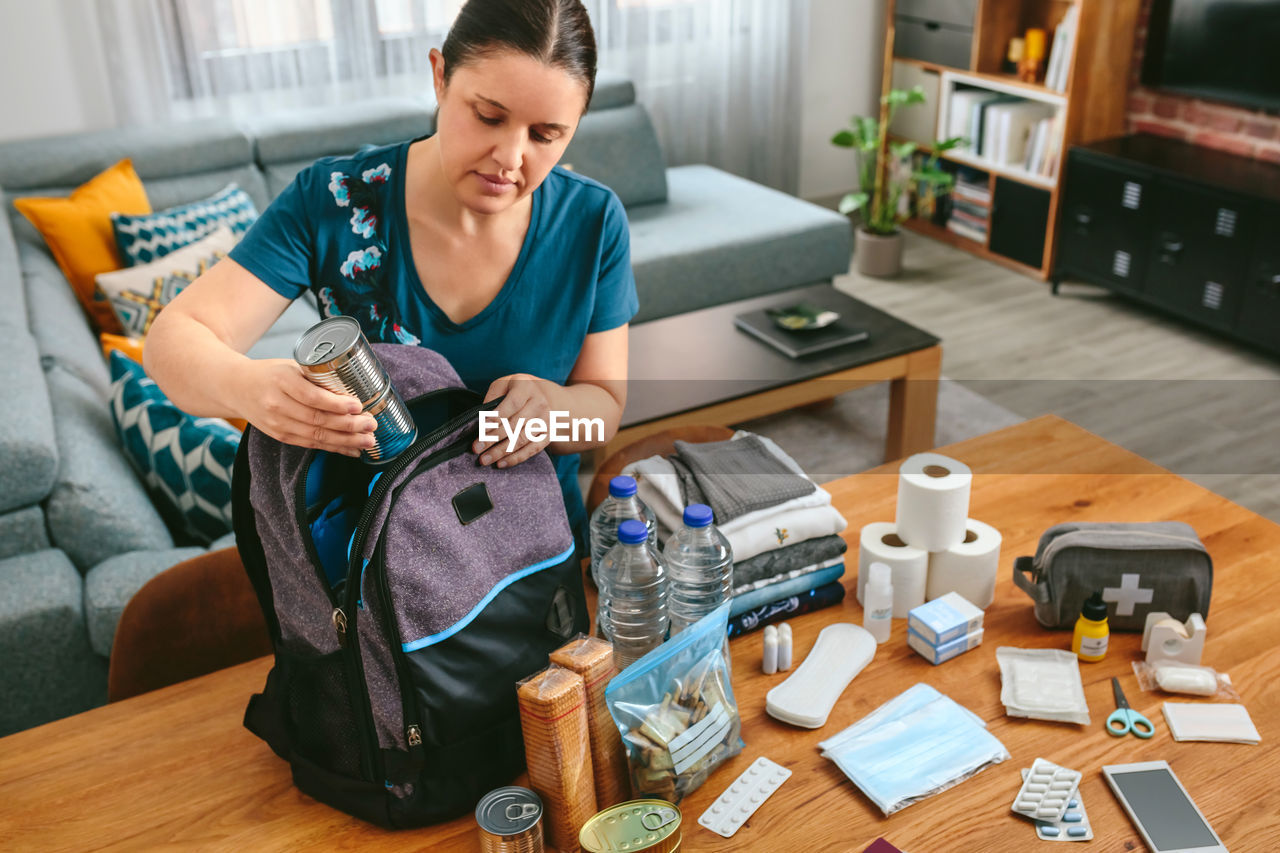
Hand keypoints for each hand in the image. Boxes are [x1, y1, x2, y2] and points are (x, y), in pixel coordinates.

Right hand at [238, 359, 377, 456]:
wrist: (234, 387)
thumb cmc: (270, 373)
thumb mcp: (290, 366)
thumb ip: (317, 377)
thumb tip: (354, 387)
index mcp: (281, 381)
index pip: (312, 397)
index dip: (337, 404)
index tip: (358, 405)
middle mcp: (277, 404)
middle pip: (317, 420)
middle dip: (349, 425)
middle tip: (371, 425)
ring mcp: (277, 423)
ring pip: (316, 436)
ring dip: (345, 441)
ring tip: (368, 440)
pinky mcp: (280, 436)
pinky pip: (310, 445)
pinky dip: (334, 448)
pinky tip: (352, 449)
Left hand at [474, 373, 553, 467]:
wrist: (541, 394)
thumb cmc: (514, 390)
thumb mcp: (502, 385)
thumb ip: (492, 399)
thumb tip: (480, 423)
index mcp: (526, 387)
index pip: (511, 404)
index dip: (495, 419)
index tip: (480, 432)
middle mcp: (539, 402)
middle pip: (515, 424)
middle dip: (493, 439)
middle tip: (476, 449)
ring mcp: (546, 419)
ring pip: (523, 439)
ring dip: (502, 452)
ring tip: (485, 459)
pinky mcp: (549, 433)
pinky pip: (532, 449)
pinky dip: (516, 458)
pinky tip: (501, 463)